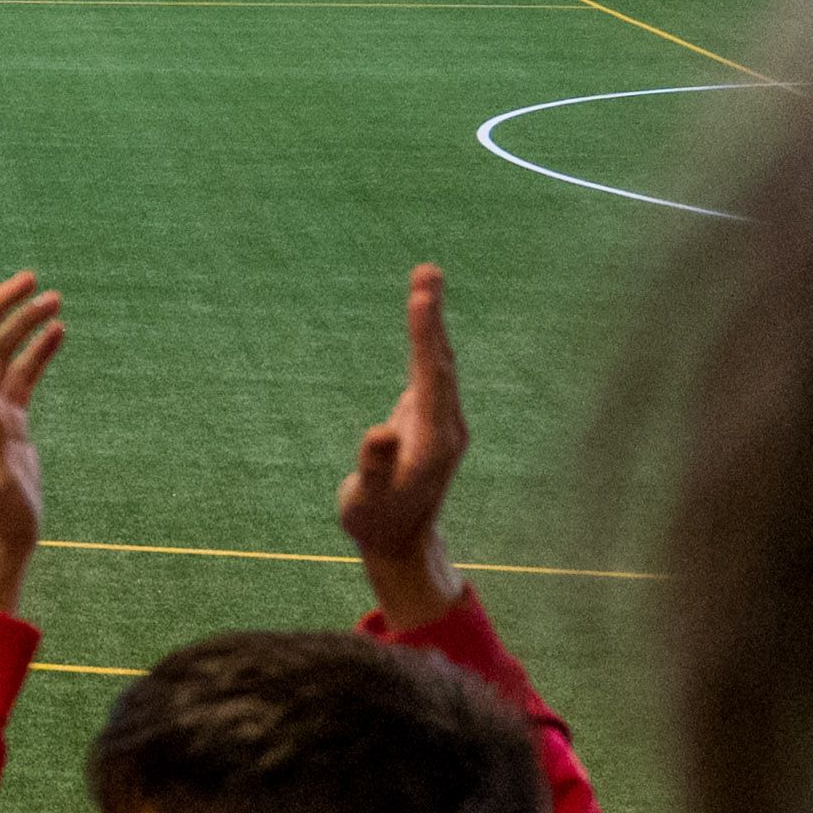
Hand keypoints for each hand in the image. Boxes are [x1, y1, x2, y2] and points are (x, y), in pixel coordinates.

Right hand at [337, 262, 468, 628]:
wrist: (402, 543)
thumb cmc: (375, 521)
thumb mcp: (365, 500)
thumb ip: (373, 467)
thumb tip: (381, 432)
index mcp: (432, 442)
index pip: (431, 377)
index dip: (426, 336)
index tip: (421, 298)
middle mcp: (447, 427)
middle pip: (442, 362)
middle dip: (433, 316)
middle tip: (427, 270)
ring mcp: (443, 423)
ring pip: (441, 364)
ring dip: (433, 322)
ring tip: (426, 278)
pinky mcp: (434, 421)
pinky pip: (434, 372)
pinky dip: (429, 341)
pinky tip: (425, 318)